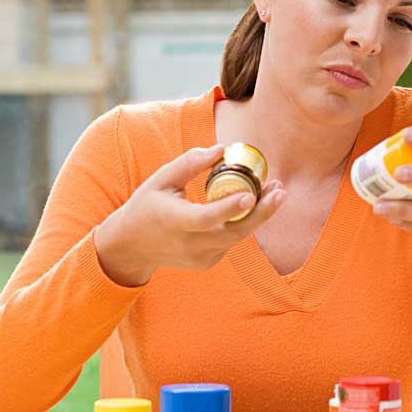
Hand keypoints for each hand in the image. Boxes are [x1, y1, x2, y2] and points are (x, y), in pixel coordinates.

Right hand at [94, 144, 285, 285]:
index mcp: (173, 221)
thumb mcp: (160, 180)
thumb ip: (189, 163)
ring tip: (275, 191)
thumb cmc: (146, 207)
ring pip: (237, 237)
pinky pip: (231, 241)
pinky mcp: (208, 262)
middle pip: (232, 233)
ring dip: (258, 215)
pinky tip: (252, 204)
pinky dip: (243, 223)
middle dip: (261, 213)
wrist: (132, 248)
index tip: (250, 193)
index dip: (229, 208)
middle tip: (280, 191)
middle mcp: (189, 244)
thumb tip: (222, 149)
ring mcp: (200, 257)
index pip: (205, 218)